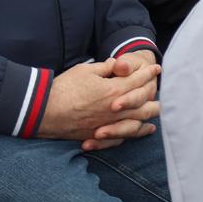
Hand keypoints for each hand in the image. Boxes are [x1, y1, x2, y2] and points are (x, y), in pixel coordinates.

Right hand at [37, 58, 161, 145]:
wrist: (43, 111)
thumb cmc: (64, 88)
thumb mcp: (87, 70)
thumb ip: (107, 68)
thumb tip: (119, 64)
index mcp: (114, 91)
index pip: (139, 81)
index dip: (149, 74)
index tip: (157, 69)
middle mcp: (116, 111)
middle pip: (145, 104)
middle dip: (154, 94)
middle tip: (158, 88)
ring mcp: (109, 126)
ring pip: (138, 123)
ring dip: (150, 115)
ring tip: (157, 110)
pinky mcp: (99, 136)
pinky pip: (123, 137)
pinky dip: (135, 133)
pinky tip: (142, 130)